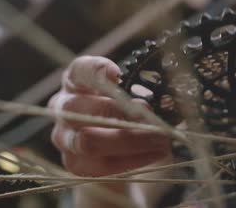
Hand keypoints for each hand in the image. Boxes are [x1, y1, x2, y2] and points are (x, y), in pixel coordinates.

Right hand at [48, 56, 170, 176]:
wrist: (118, 152)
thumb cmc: (127, 113)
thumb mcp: (131, 97)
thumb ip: (142, 92)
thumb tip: (171, 96)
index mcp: (77, 83)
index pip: (78, 71)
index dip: (95, 71)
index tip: (119, 74)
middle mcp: (63, 107)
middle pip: (82, 108)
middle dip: (121, 112)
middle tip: (152, 114)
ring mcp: (64, 137)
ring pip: (89, 140)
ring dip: (130, 139)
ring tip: (161, 139)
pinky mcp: (74, 163)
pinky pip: (102, 164)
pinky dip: (134, 159)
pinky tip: (156, 153)